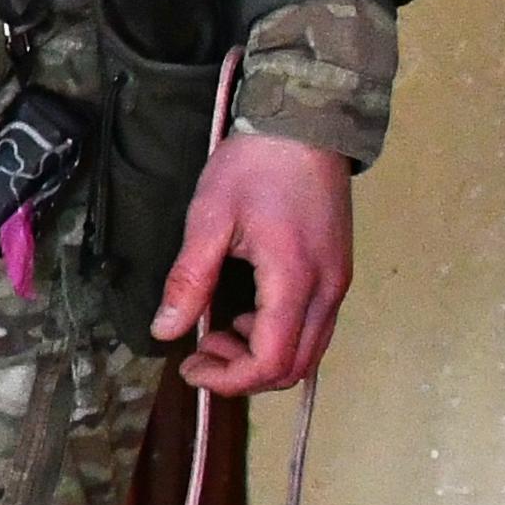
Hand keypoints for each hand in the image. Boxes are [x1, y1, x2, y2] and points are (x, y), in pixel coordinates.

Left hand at [158, 132, 350, 394]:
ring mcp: (339, 282)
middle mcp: (328, 290)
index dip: (229, 379)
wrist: (306, 124)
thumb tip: (165, 330)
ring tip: (217, 330)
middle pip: (295, 367)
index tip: (190, 367)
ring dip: (262, 356)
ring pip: (308, 351)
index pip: (271, 360)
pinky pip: (314, 327)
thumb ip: (189, 279)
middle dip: (243, 373)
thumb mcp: (209, 218)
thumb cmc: (256, 165)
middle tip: (200, 351)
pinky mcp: (338, 272)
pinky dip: (279, 335)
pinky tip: (245, 312)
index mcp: (296, 279)